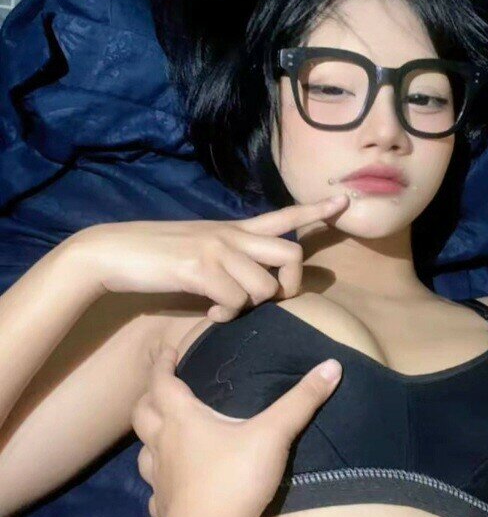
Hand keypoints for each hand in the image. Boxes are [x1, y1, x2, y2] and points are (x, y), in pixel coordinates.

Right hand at [66, 193, 349, 321]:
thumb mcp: (200, 250)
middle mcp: (232, 235)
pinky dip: (226, 315)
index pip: (283, 216)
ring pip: (264, 287)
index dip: (316, 210)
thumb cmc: (157, 257)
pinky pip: (235, 301)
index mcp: (233, 229)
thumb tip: (253, 286)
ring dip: (249, 306)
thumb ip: (230, 261)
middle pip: (291, 254)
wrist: (114, 252)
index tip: (345, 201)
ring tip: (224, 308)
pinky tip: (211, 313)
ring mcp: (217, 250)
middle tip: (272, 297)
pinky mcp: (200, 269)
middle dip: (290, 283)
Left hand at [131, 342, 342, 516]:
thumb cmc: (235, 478)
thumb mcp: (273, 434)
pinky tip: (174, 487)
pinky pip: (156, 491)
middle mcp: (163, 444)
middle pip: (142, 413)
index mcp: (182, 418)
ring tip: (166, 437)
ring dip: (151, 440)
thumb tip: (332, 366)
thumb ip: (301, 401)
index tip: (167, 351)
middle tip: (163, 390)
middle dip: (150, 398)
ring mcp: (159, 478)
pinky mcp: (163, 507)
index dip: (162, 364)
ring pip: (143, 452)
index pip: (162, 382)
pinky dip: (162, 482)